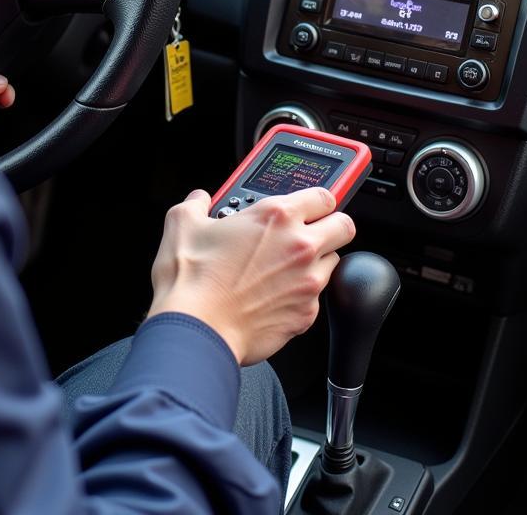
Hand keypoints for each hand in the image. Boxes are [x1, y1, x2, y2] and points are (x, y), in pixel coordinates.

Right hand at [147, 187, 355, 365]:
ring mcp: (308, 282)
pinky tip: (276, 294)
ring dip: (317, 260)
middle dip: (331, 226)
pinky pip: (317, 297)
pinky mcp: (306, 314)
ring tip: (286, 265)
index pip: (324, 196)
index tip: (307, 206)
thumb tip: (199, 200)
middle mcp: (300, 246)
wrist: (197, 330)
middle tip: (310, 230)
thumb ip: (196, 203)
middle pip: (344, 226)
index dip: (316, 199)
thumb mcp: (183, 224)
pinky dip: (302, 293)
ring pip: (334, 262)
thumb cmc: (192, 280)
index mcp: (276, 216)